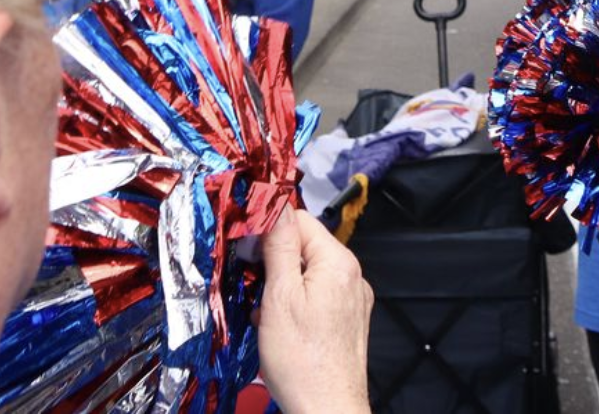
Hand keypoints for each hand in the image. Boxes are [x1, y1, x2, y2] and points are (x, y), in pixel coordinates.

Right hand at [257, 210, 372, 413]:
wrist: (327, 410)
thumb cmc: (302, 360)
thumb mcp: (280, 296)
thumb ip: (279, 247)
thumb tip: (274, 206)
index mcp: (338, 262)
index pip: (300, 220)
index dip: (269, 231)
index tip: (246, 251)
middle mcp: (352, 276)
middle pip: (305, 248)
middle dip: (274, 263)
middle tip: (254, 289)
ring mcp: (352, 300)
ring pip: (308, 274)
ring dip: (282, 287)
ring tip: (266, 315)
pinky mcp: (347, 322)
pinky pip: (317, 298)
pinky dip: (295, 305)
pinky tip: (281, 329)